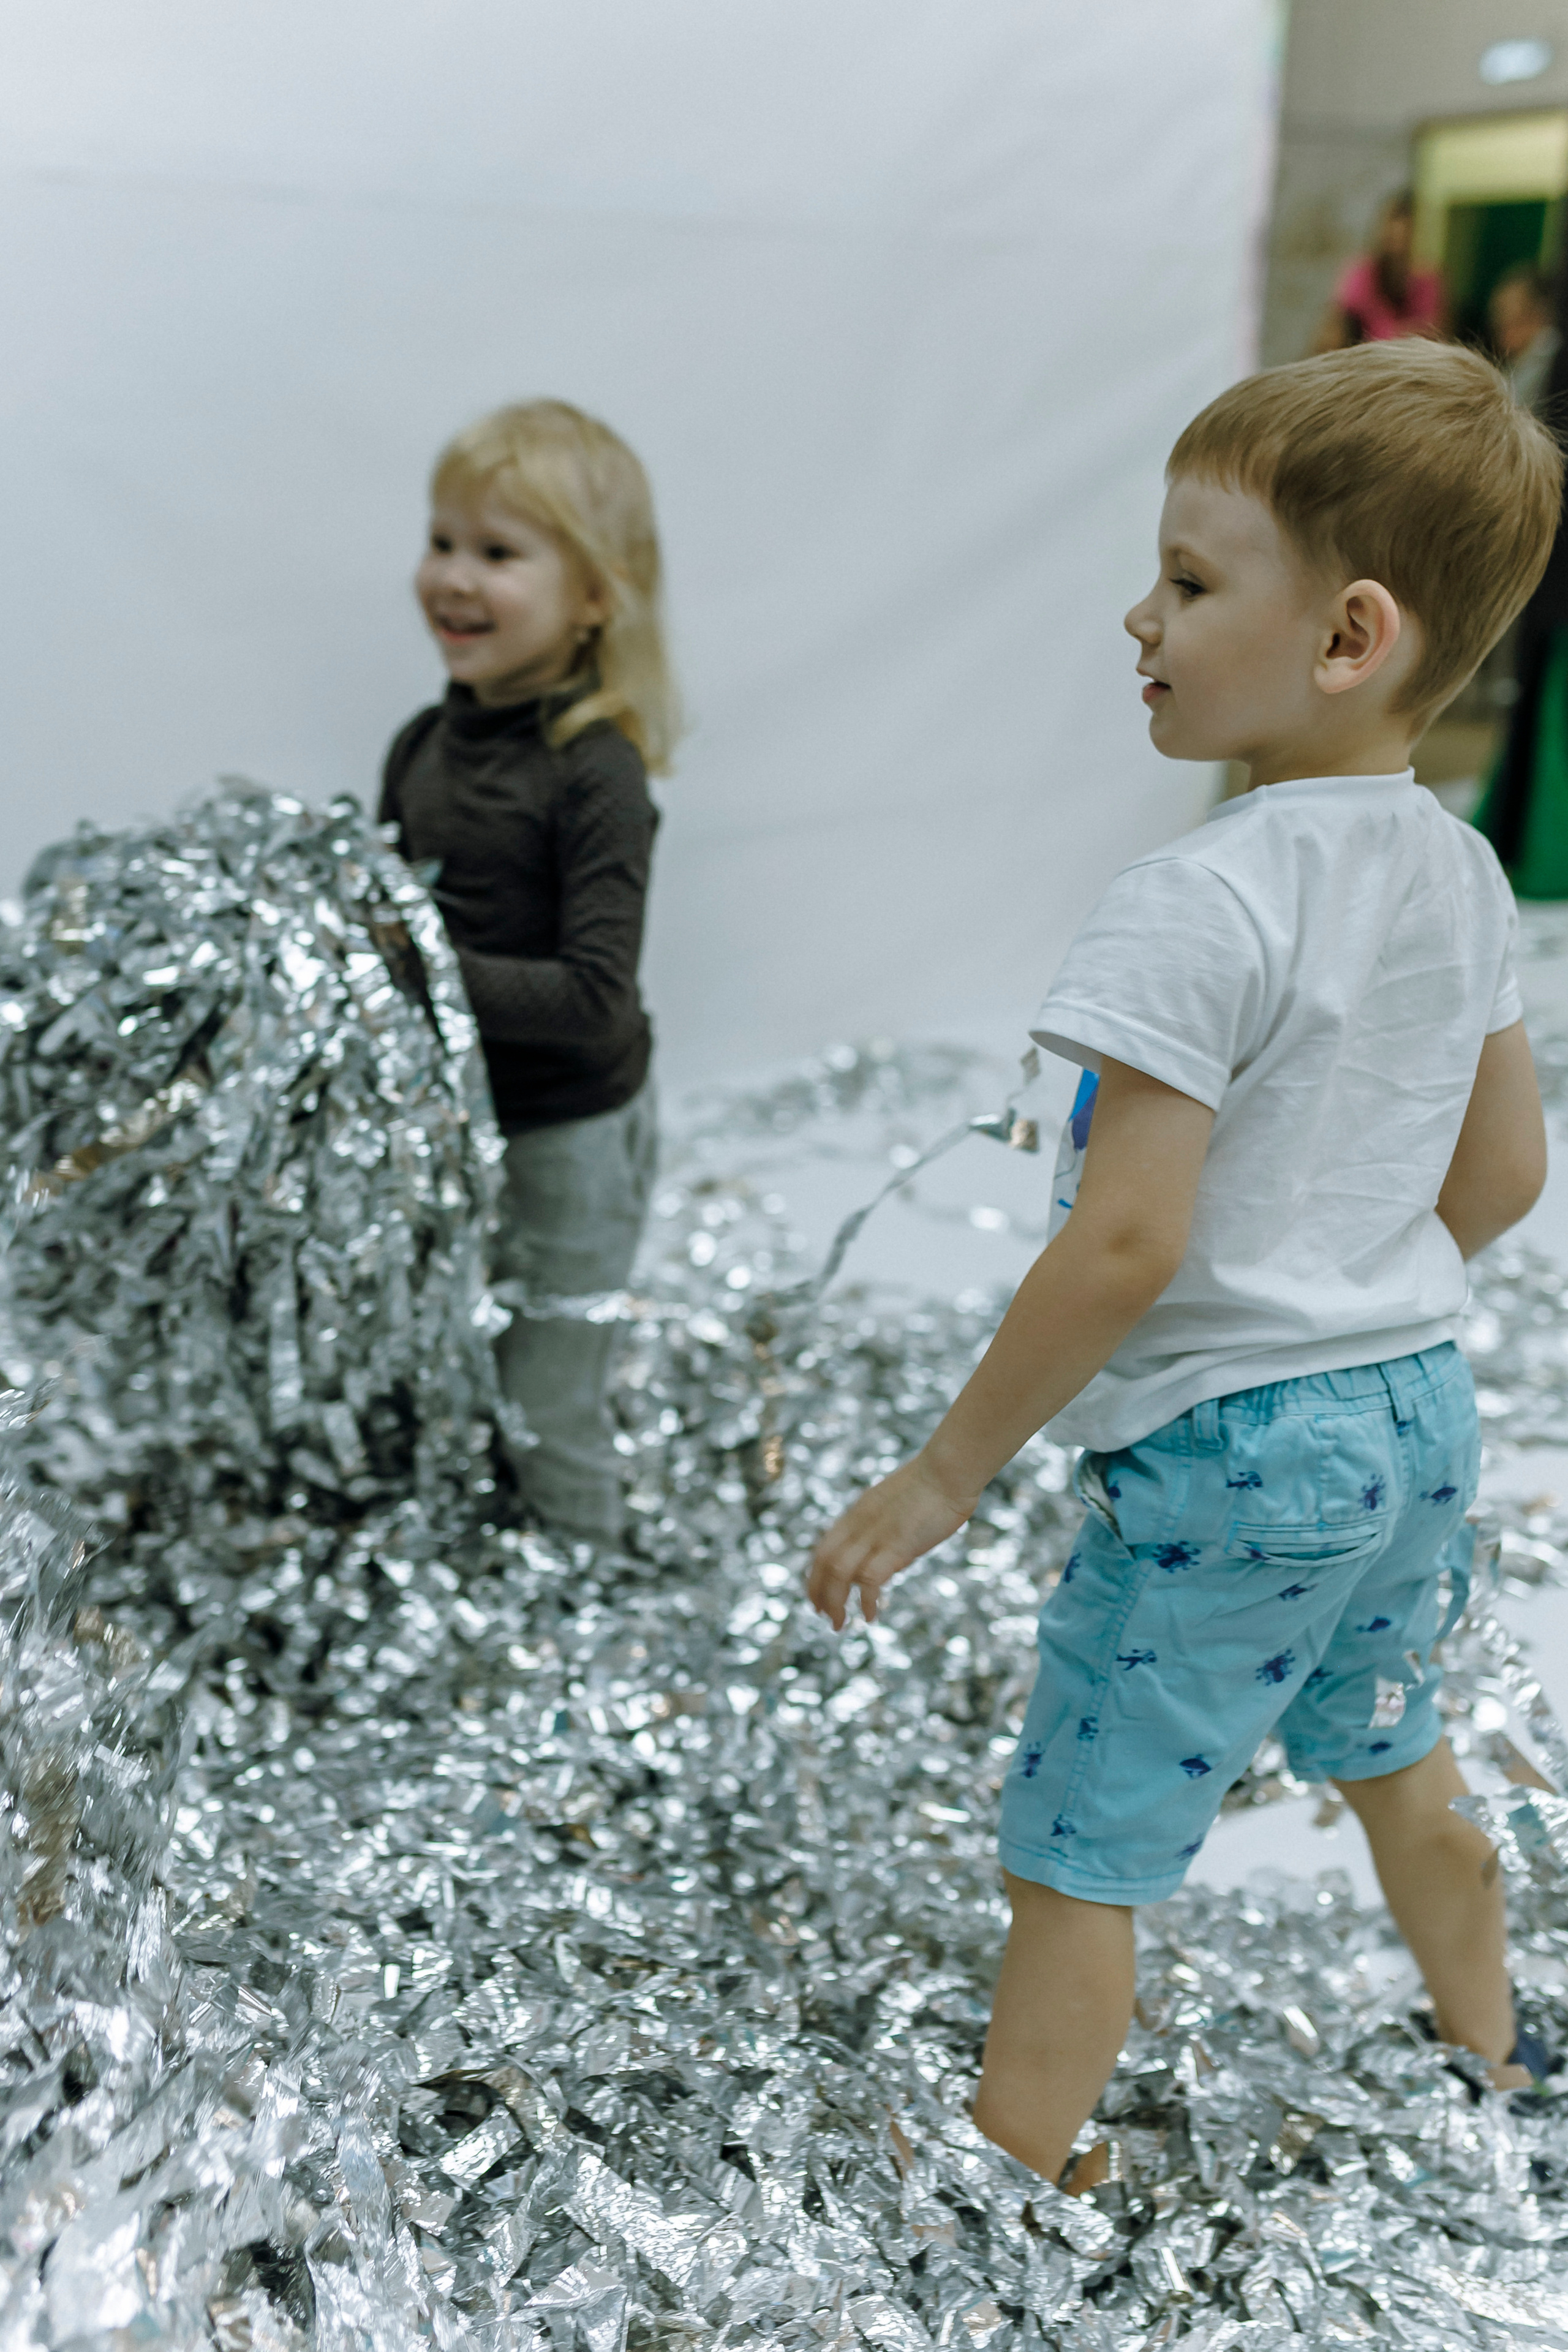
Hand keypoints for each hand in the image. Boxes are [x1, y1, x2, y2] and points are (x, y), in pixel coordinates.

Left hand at [807, 1453, 977, 1628]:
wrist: (948, 1470)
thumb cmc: (933, 1484)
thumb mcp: (897, 1504)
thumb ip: (886, 1527)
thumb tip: (891, 1554)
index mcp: (857, 1513)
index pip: (824, 1548)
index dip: (815, 1575)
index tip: (817, 1596)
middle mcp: (859, 1524)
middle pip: (824, 1563)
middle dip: (818, 1593)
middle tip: (824, 1616)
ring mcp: (876, 1535)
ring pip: (838, 1573)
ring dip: (835, 1602)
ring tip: (839, 1624)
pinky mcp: (896, 1546)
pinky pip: (870, 1579)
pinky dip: (866, 1601)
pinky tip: (871, 1615)